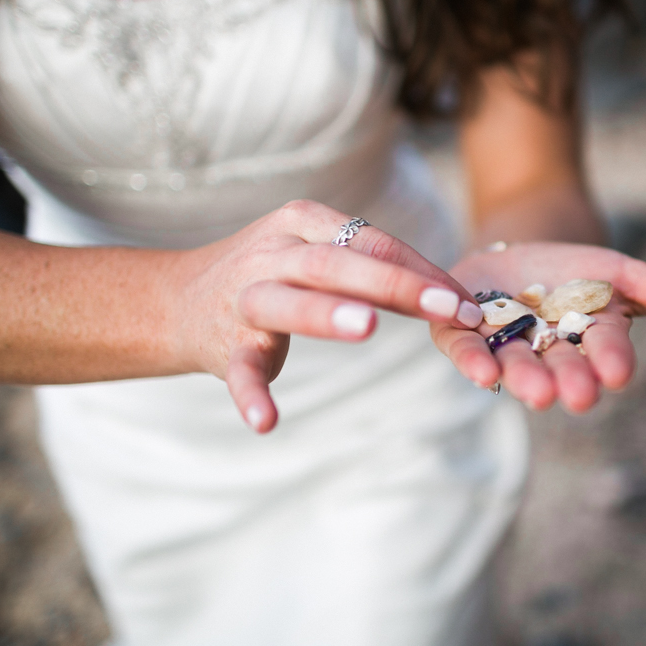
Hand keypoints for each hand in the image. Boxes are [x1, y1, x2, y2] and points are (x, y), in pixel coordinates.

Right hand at [166, 200, 484, 432]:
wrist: (177, 302)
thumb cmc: (274, 275)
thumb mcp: (318, 255)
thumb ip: (375, 270)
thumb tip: (455, 299)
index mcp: (303, 223)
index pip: (373, 242)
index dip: (423, 271)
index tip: (468, 303)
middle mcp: (272, 254)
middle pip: (336, 264)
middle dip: (395, 285)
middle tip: (447, 309)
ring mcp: (244, 299)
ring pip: (285, 303)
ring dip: (325, 313)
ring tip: (366, 327)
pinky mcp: (223, 347)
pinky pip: (238, 373)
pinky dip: (251, 396)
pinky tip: (267, 422)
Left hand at [431, 242, 645, 412]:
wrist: (519, 251)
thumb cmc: (579, 274)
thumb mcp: (629, 277)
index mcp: (589, 341)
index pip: (605, 350)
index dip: (610, 359)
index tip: (617, 372)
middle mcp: (547, 351)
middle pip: (560, 367)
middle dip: (569, 380)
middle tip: (578, 396)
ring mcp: (502, 343)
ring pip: (513, 365)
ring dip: (523, 379)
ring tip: (533, 392)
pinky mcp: (459, 330)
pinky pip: (462, 348)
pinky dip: (470, 360)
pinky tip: (481, 373)